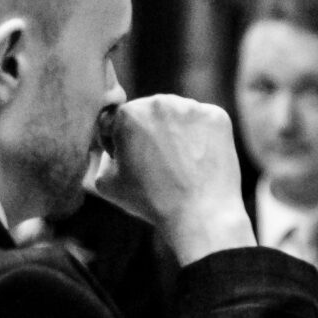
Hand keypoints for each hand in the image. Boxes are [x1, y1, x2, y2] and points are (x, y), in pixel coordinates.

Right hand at [88, 94, 255, 264]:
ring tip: (180, 165)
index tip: (133, 164)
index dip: (120, 144)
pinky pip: (203, 122)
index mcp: (128, 113)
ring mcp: (192, 107)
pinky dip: (201, 136)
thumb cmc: (151, 202)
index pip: (117, 121)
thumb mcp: (107, 184)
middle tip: (158, 166)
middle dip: (149, 133)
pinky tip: (198, 160)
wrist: (200, 216)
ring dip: (175, 131)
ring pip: (177, 115)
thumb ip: (99, 156)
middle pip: (149, 113)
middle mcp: (159, 101)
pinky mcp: (218, 116)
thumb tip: (107, 144)